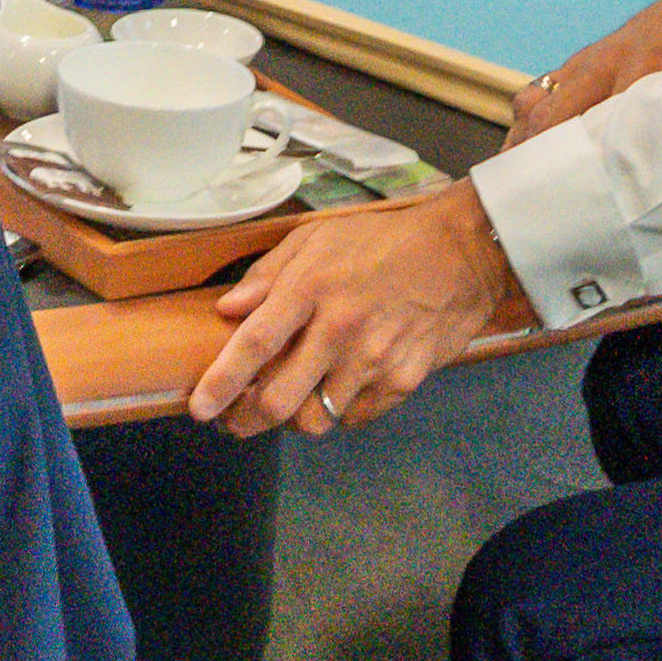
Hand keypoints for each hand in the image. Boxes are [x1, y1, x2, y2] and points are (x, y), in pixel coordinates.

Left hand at [187, 187, 535, 435]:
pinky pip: (356, 418)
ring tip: (285, 406)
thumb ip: (267, 274)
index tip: (199, 408)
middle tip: (234, 422)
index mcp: (310, 288)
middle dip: (247, 420)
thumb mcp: (316, 238)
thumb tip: (227, 309)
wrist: (462, 254)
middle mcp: (340, 330)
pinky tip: (332, 394)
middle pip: (279, 400)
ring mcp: (375, 360)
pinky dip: (338, 414)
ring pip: (317, 418)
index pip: (254, 344)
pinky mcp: (405, 380)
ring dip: (292, 420)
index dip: (221, 382)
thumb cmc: (381, 241)